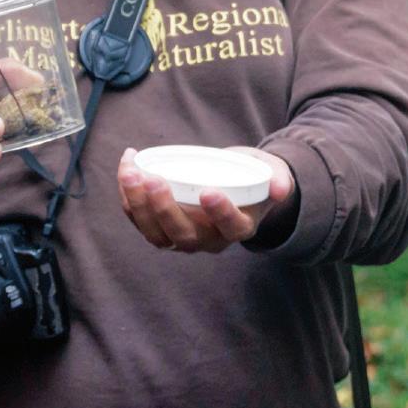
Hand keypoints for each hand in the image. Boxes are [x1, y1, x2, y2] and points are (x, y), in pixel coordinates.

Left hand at [117, 146, 295, 253]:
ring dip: (138, 205)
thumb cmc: (253, 177)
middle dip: (165, 210)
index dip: (220, 213)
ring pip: (156, 234)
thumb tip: (281, 186)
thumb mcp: (272, 173)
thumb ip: (278, 177)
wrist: (233, 183)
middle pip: (184, 235)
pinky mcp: (161, 225)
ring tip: (130, 172)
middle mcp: (209, 239)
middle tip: (154, 180)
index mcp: (239, 226)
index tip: (209, 191)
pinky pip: (140, 219)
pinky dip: (129, 198)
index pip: (230, 228)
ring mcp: (182, 235)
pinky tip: (126, 169)